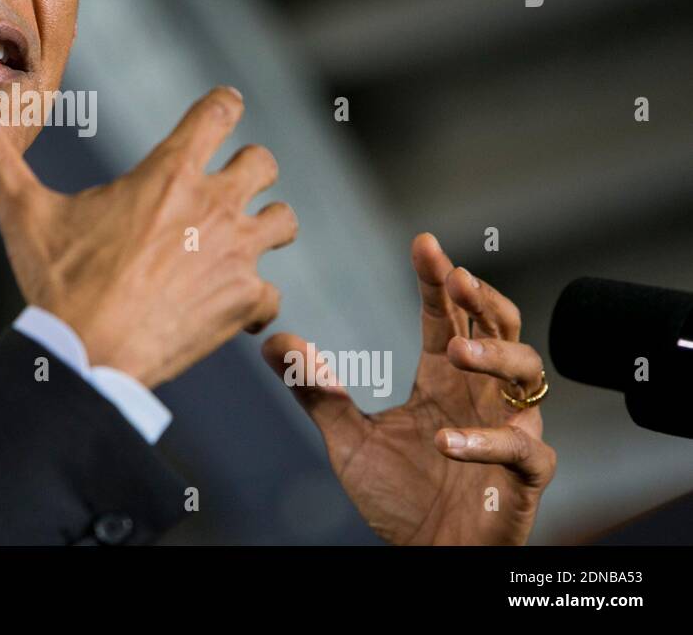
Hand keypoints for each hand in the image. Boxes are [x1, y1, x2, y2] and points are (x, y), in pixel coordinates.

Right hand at [0, 86, 297, 388]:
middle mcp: (213, 205)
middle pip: (264, 162)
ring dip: (266, 227)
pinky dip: (256, 301)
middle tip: (228, 185)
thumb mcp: (23, 212)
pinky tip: (230, 311)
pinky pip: (272, 294)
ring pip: (284, 221)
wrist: (89, 351)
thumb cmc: (59, 279)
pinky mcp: (243, 301)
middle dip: (250, 169)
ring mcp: (235, 254)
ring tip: (239, 244)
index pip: (219, 112)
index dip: (222, 105)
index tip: (222, 108)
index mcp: (169, 172)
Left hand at [261, 233, 555, 543]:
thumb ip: (317, 391)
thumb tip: (275, 343)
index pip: (447, 317)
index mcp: (444, 380)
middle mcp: (481, 396)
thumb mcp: (348, 439)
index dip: (439, 281)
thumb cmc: (399, 498)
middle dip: (483, 299)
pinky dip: (488, 441)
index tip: (424, 244)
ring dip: (494, 356)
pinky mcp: (524, 476)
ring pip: (526, 376)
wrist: (427, 558)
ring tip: (454, 352)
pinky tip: (445, 439)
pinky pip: (522, 449)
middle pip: (500, 329)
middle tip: (458, 277)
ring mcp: (508, 432)